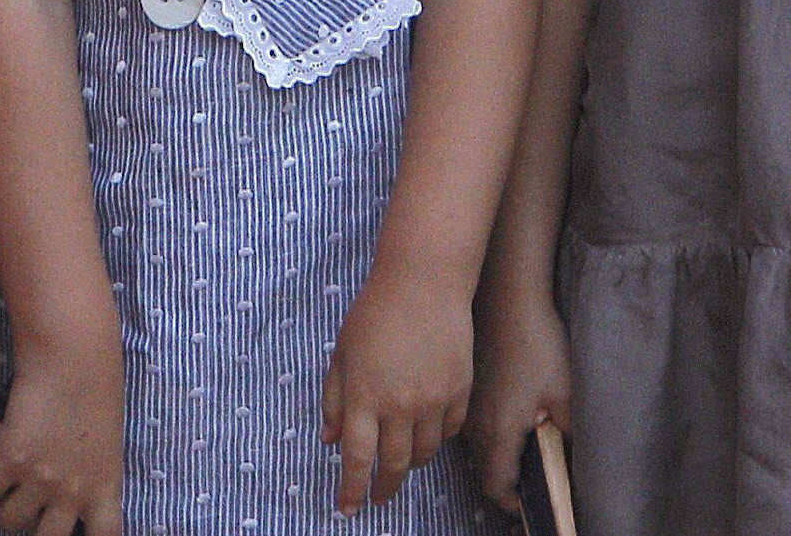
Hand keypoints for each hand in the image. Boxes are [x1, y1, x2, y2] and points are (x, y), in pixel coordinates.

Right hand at [0, 350, 125, 535]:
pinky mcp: (9, 459)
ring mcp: (40, 478)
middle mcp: (73, 489)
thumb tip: (67, 492)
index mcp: (106, 483)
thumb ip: (91, 472)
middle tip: (33, 508)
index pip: (107, 535)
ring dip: (6, 505)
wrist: (73, 354)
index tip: (77, 534)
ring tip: (10, 484)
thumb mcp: (106, 440)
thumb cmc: (97, 386)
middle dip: (37, 528)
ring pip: (9, 519)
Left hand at [324, 263, 472, 511]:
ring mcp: (433, 399)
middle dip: (384, 488)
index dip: (351, 490)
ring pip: (425, 453)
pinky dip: (438, 438)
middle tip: (378, 497)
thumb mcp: (342, 354)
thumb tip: (330, 439)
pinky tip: (428, 432)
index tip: (347, 509)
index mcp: (364, 396)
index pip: (357, 459)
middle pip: (394, 464)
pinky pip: (451, 430)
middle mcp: (399, 404)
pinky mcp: (459, 389)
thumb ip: (335, 399)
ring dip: (412, 463)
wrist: (424, 280)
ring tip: (403, 461)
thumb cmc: (375, 312)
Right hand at [466, 285, 573, 519]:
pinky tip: (514, 414)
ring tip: (527, 446)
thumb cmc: (538, 345)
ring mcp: (467, 406)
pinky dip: (492, 432)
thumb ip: (568, 436)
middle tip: (535, 478)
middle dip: (509, 480)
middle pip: (486, 470)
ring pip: (479, 447)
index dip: (514, 503)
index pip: (497, 487)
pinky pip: (474, 424)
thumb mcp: (564, 394)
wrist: (509, 298)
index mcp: (498, 432)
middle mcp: (474, 425)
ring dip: (500, 454)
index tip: (531, 504)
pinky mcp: (468, 388)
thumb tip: (573, 466)